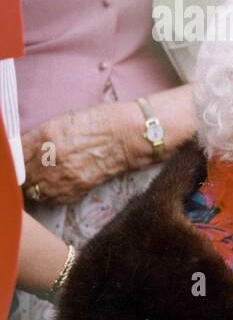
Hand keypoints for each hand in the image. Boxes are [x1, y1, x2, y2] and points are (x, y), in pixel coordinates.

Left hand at [21, 102, 135, 205]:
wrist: (130, 135)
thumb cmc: (100, 122)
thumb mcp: (62, 121)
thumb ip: (39, 137)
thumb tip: (22, 151)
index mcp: (45, 135)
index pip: (15, 156)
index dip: (15, 160)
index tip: (19, 162)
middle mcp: (51, 157)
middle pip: (23, 175)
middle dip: (24, 174)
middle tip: (31, 172)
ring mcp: (64, 174)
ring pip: (35, 190)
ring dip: (35, 187)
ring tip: (42, 181)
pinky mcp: (78, 187)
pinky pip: (53, 199)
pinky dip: (51, 195)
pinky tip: (55, 187)